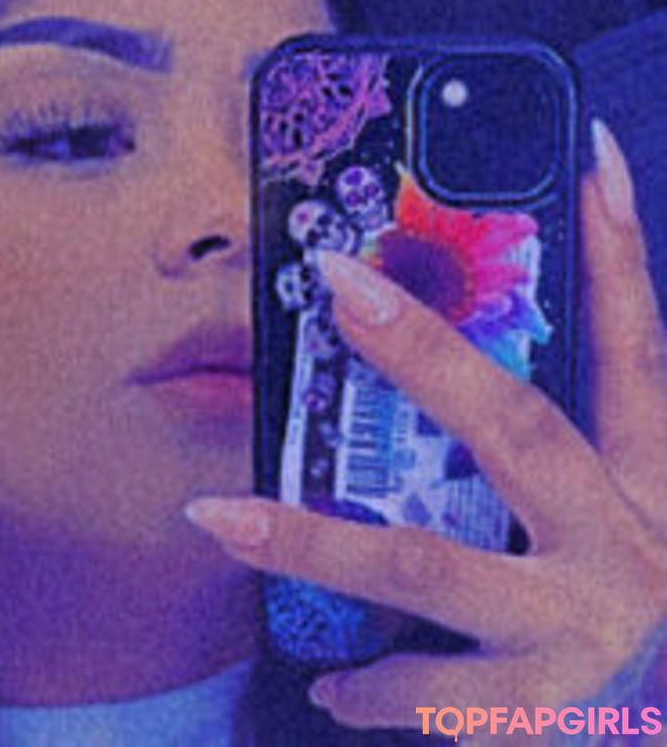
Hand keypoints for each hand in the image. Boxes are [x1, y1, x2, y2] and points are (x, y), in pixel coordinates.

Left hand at [187, 122, 666, 732]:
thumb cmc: (647, 627)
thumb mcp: (623, 526)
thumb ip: (557, 461)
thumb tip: (452, 374)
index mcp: (650, 483)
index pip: (635, 345)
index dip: (616, 250)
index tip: (589, 150)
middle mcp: (628, 545)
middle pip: (518, 425)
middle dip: (424, 349)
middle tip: (338, 283)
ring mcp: (585, 633)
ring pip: (427, 565)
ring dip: (314, 541)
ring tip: (216, 515)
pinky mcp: (545, 717)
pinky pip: (427, 695)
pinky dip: (367, 687)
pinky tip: (324, 681)